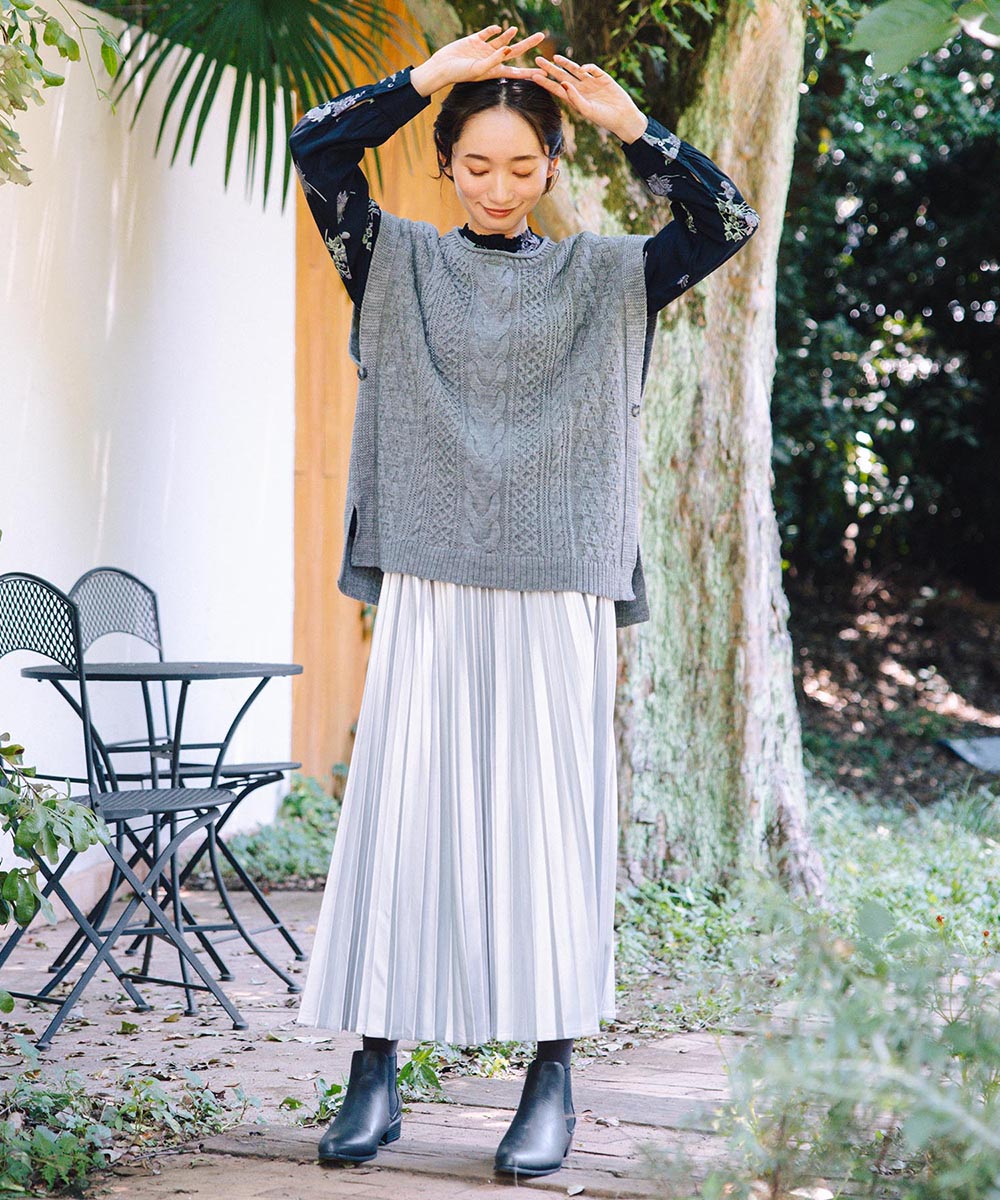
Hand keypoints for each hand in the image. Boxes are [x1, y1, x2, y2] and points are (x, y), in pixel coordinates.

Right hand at [410, 24, 547, 95]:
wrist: (442, 67)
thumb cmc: (459, 73)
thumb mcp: (478, 69)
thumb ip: (494, 60)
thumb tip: (508, 48)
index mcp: (495, 71)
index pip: (517, 71)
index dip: (529, 71)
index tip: (543, 71)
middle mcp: (492, 60)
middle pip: (515, 51)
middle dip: (528, 44)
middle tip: (542, 36)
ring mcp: (484, 49)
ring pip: (502, 40)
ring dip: (509, 35)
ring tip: (515, 29)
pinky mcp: (475, 40)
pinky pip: (488, 33)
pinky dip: (494, 30)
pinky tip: (498, 29)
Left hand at [531, 55, 647, 141]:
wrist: (623, 117)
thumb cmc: (603, 118)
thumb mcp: (586, 110)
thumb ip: (574, 98)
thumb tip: (563, 83)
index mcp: (574, 99)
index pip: (556, 88)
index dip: (545, 82)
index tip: (533, 75)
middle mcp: (580, 89)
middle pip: (562, 76)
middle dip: (550, 68)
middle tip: (537, 60)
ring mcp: (591, 82)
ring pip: (575, 70)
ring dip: (565, 63)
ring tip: (554, 57)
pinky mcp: (602, 77)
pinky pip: (592, 69)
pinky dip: (587, 67)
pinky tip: (583, 69)